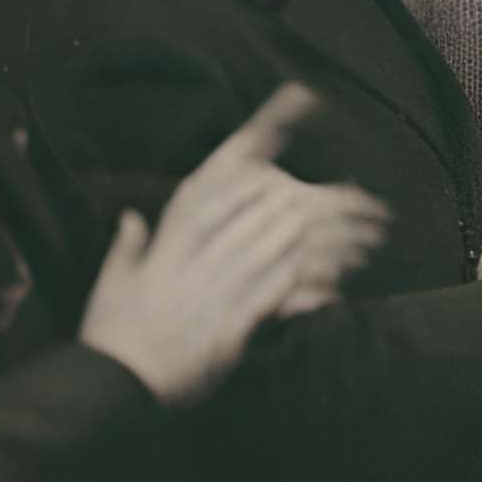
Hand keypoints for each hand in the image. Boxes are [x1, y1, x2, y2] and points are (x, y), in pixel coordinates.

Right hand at [81, 86, 392, 406]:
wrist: (113, 382)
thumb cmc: (112, 333)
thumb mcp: (114, 281)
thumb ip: (129, 246)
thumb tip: (131, 217)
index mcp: (173, 236)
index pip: (222, 171)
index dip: (263, 131)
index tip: (298, 99)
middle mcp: (200, 253)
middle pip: (272, 206)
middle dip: (323, 200)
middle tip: (363, 197)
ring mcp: (220, 287)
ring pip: (287, 246)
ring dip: (331, 241)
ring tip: (368, 236)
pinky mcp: (235, 324)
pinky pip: (282, 295)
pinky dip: (311, 287)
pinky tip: (339, 283)